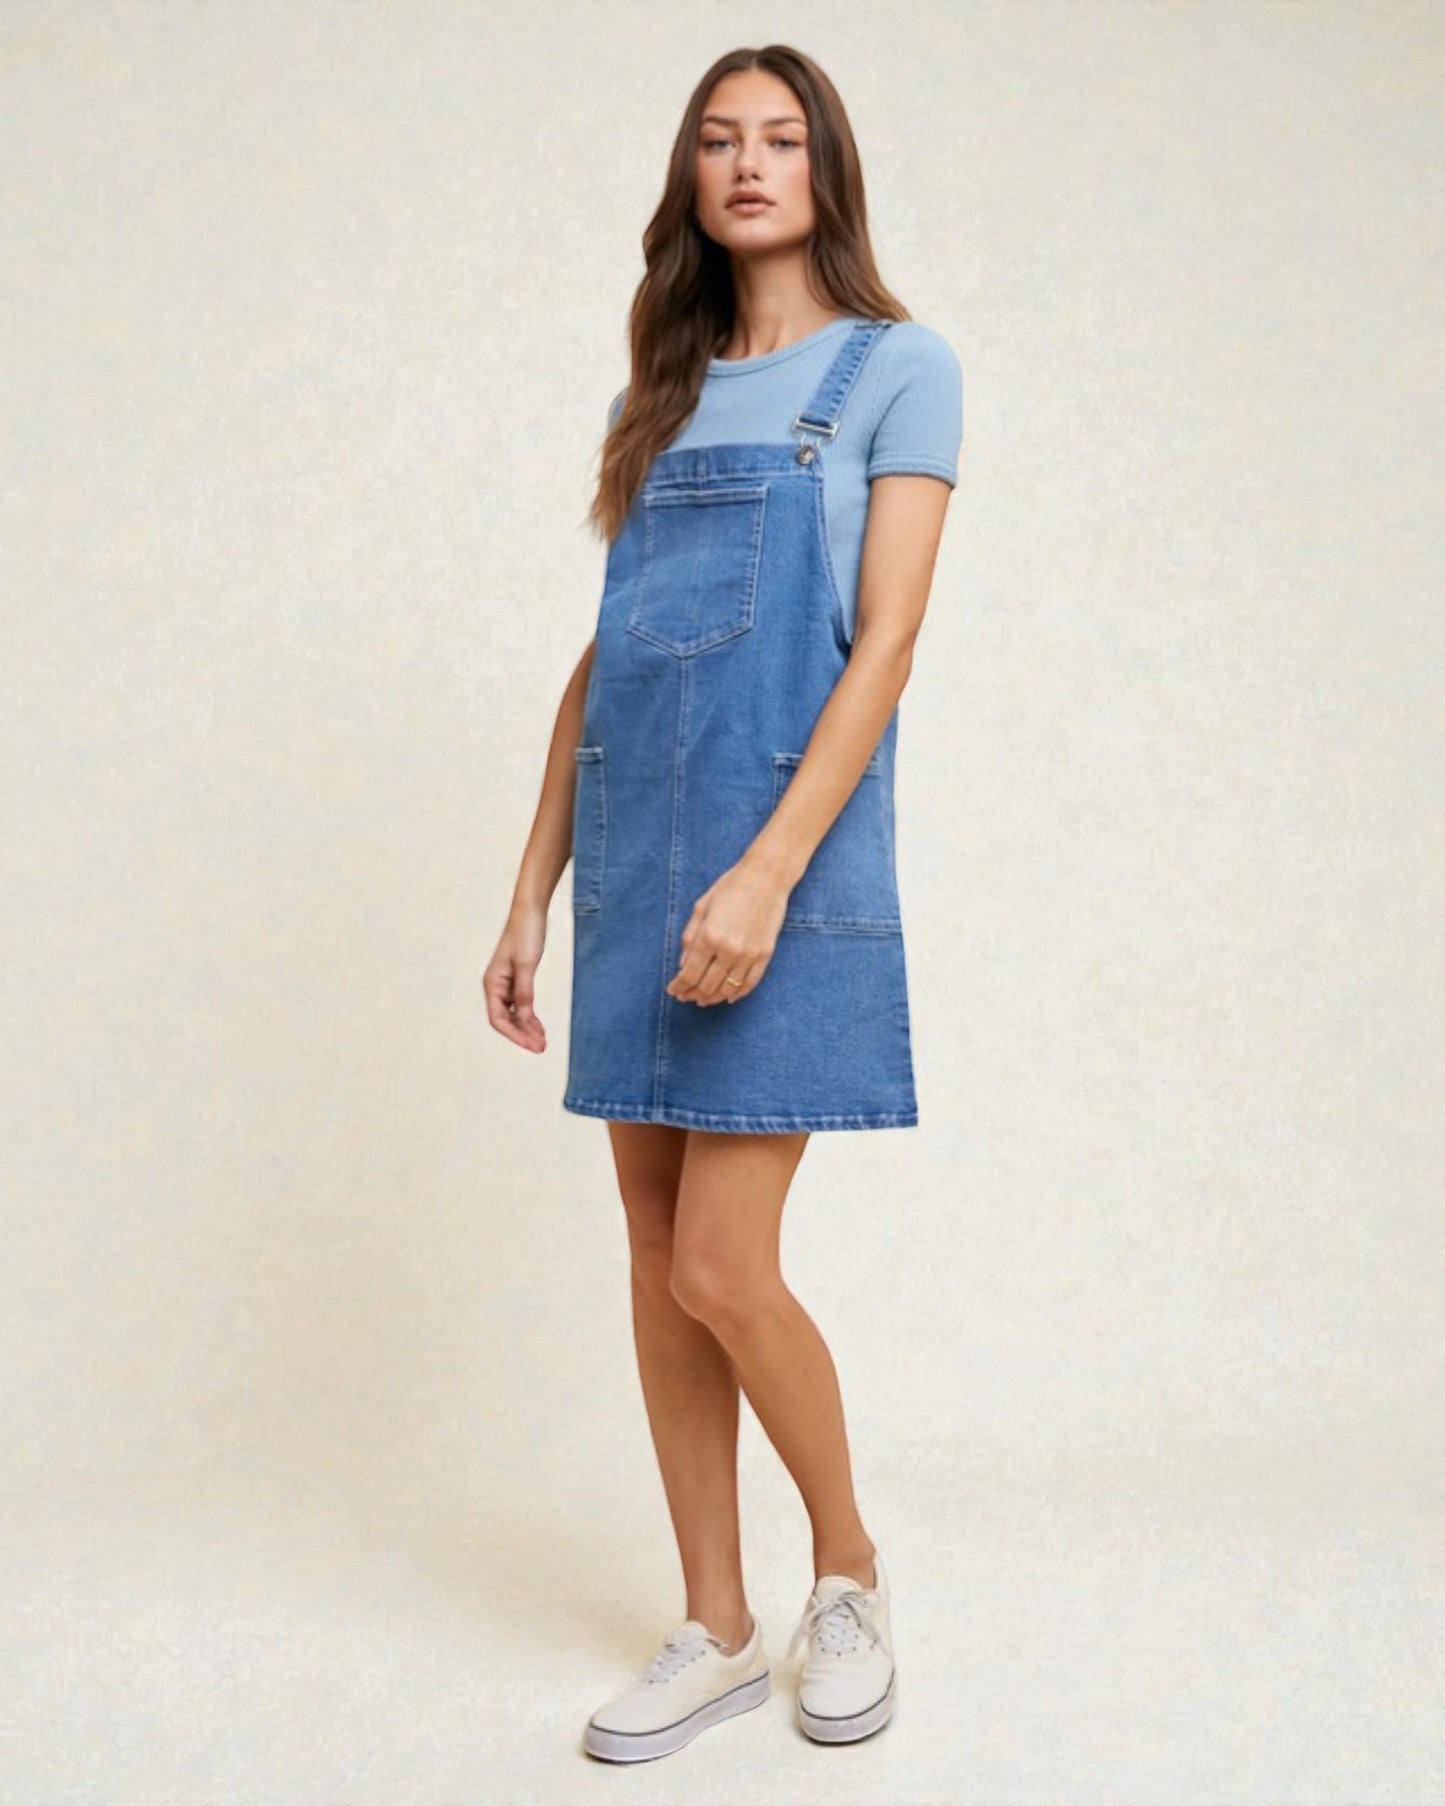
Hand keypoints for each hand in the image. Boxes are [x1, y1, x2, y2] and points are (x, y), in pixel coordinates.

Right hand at [484, 903, 547, 1049]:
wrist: (530, 911)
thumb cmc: (525, 933)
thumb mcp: (526, 965)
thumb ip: (524, 992)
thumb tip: (524, 1018)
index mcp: (492, 983)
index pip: (498, 1019)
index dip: (515, 1035)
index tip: (532, 1045)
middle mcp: (496, 986)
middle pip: (505, 1020)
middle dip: (522, 1035)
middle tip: (541, 1048)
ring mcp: (506, 983)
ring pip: (513, 1015)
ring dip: (526, 1029)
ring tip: (542, 1042)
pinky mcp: (517, 979)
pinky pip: (520, 1005)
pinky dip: (529, 1017)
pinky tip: (539, 1026)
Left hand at [666, 857, 789, 1005]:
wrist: (766, 878)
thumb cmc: (731, 887)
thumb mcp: (702, 907)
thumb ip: (690, 937)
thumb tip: (683, 964)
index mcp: (709, 936)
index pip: (689, 974)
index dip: (679, 986)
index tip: (673, 990)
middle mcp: (729, 950)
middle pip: (706, 985)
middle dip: (692, 994)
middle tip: (685, 997)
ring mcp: (749, 954)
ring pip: (727, 989)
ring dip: (712, 998)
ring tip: (702, 999)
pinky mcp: (764, 955)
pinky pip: (749, 983)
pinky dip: (737, 994)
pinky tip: (728, 997)